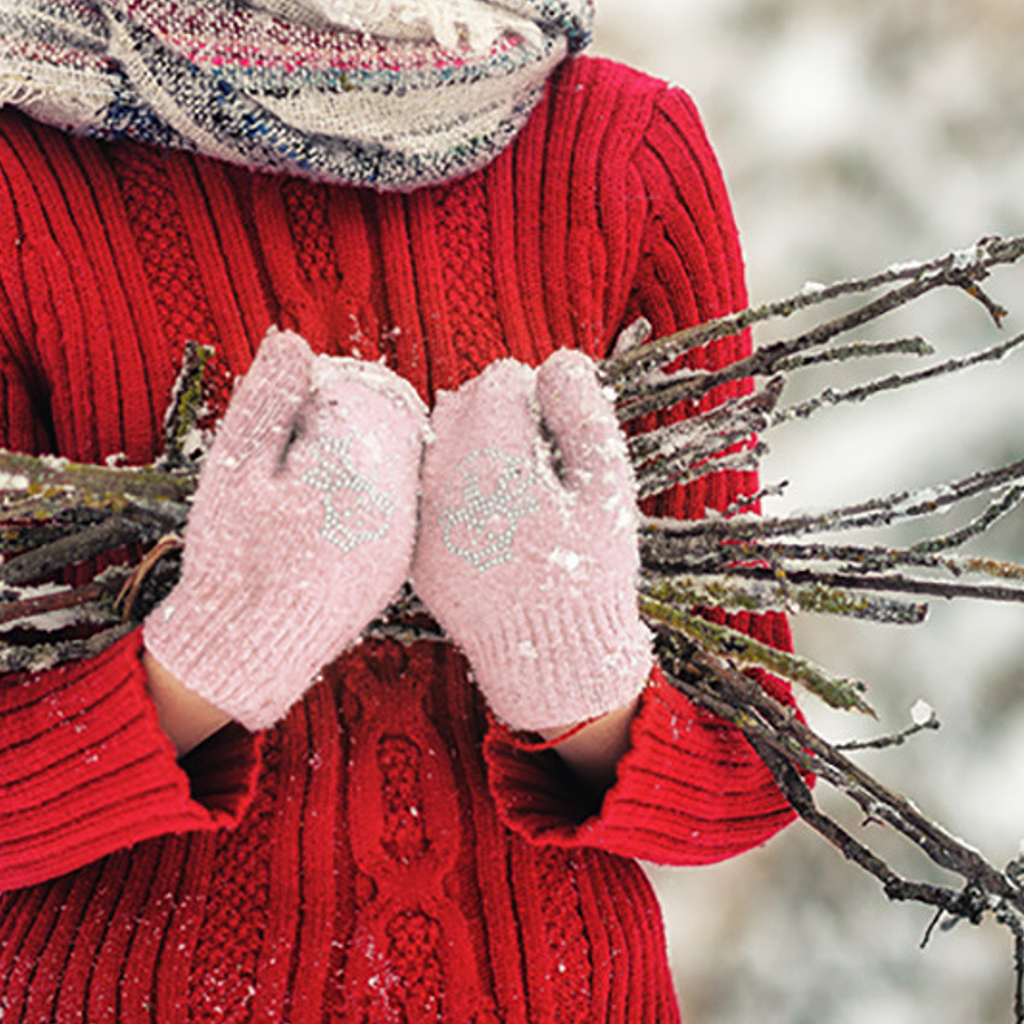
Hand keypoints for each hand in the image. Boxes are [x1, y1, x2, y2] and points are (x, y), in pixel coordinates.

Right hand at [143, 328, 425, 731]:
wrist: (243, 653)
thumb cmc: (232, 561)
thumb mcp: (234, 469)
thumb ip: (268, 400)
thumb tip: (290, 340)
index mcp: (353, 471)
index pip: (350, 396)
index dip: (306, 402)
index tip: (278, 431)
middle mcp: (393, 505)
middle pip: (380, 426)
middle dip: (335, 427)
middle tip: (284, 464)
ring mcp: (400, 539)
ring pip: (391, 466)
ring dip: (352, 460)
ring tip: (297, 492)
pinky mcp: (396, 566)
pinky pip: (391, 507)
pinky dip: (361, 497)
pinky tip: (319, 518)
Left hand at [412, 349, 651, 732]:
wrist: (552, 663)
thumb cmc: (590, 575)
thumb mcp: (607, 489)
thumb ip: (584, 413)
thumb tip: (558, 360)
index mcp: (496, 463)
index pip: (500, 380)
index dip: (537, 395)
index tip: (558, 432)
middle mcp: (445, 485)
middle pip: (462, 403)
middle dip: (501, 414)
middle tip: (540, 459)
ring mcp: (424, 521)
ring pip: (439, 442)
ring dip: (473, 445)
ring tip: (516, 487)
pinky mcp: (415, 551)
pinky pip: (427, 489)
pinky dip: (453, 487)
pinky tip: (490, 518)